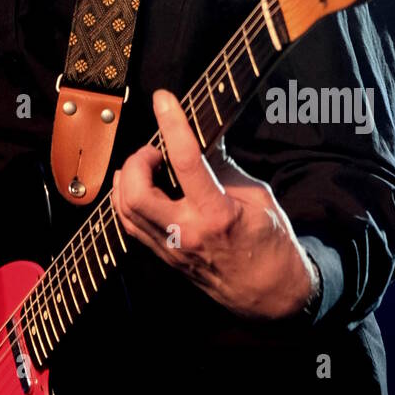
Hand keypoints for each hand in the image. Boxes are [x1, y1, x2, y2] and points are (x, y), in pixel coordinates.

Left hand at [112, 90, 316, 319]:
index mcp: (217, 215)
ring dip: (129, 178)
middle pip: (136, 193)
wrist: (269, 295)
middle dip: (137, 161)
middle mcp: (187, 233)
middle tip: (155, 151)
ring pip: (124, 209)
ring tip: (150, 166)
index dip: (172, 124)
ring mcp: (171, 249)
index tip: (163, 99)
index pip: (186, 161)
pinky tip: (143, 186)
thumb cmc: (270, 243)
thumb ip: (224, 164)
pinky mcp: (162, 257)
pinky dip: (128, 198)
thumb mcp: (256, 196)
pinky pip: (129, 224)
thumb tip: (205, 130)